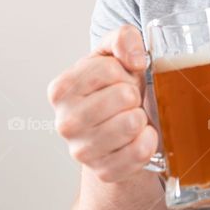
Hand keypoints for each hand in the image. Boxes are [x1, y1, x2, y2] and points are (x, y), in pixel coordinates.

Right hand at [47, 25, 157, 182]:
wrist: (115, 127)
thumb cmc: (112, 88)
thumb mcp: (114, 52)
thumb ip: (123, 38)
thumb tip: (134, 59)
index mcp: (61, 90)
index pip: (109, 70)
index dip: (123, 72)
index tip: (117, 80)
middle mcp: (65, 123)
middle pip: (124, 97)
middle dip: (132, 94)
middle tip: (125, 102)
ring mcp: (82, 151)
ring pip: (132, 124)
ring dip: (140, 116)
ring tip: (129, 117)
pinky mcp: (104, 172)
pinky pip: (140, 152)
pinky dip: (148, 141)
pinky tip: (137, 137)